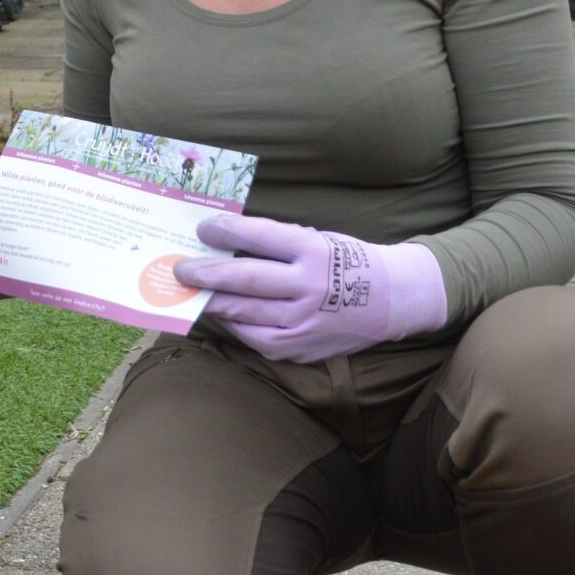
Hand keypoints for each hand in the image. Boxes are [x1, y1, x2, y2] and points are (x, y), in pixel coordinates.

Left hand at [174, 216, 446, 363]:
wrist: (393, 300)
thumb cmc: (348, 262)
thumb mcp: (320, 239)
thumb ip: (280, 242)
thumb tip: (229, 240)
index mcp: (313, 250)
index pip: (260, 236)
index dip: (226, 231)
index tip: (203, 227)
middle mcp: (308, 286)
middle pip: (246, 279)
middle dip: (206, 273)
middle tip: (180, 269)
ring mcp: (304, 321)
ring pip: (246, 313)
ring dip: (213, 302)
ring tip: (191, 293)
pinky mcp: (302, 347)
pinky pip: (257, 339)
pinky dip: (235, 326)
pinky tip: (221, 316)